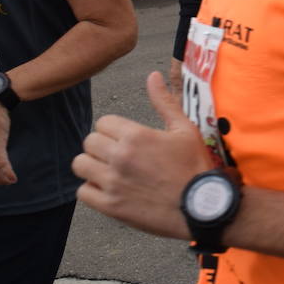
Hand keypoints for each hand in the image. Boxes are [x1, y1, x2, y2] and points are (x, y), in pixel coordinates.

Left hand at [73, 72, 215, 238]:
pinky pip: (83, 192)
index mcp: (136, 135)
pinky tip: (109, 189)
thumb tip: (153, 76)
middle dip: (102, 146)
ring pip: (80, 165)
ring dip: (92, 166)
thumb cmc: (195, 167)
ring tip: (109, 171)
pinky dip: (92, 190)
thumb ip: (164, 102)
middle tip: (118, 155)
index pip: (103, 123)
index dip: (114, 129)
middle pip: (89, 142)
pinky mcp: (110, 206)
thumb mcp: (185, 129)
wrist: (202, 207)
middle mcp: (120, 157)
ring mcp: (113, 183)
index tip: (126, 139)